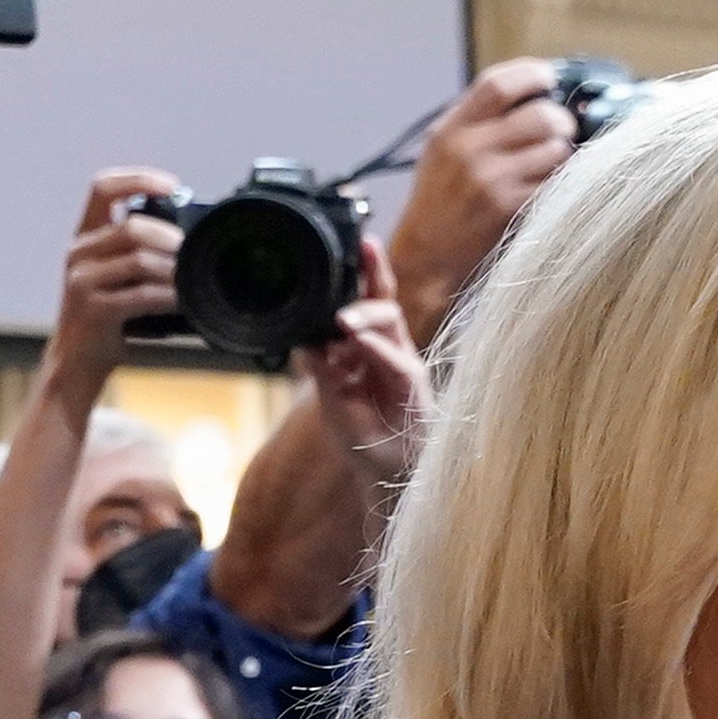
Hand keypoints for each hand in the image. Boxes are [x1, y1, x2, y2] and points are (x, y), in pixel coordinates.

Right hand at [44, 166, 187, 396]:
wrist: (77, 362)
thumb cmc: (106, 318)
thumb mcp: (116, 277)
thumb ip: (139, 253)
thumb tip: (188, 239)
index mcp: (86, 236)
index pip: (103, 188)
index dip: (138, 179)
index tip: (172, 185)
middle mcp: (79, 252)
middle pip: (133, 227)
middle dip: (171, 238)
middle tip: (192, 252)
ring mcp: (82, 280)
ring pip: (139, 260)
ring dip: (173, 270)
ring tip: (190, 280)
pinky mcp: (92, 309)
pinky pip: (140, 295)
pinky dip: (167, 297)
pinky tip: (179, 302)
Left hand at [297, 236, 426, 479]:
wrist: (388, 477)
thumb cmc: (366, 438)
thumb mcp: (333, 402)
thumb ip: (322, 372)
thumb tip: (304, 341)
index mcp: (370, 349)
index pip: (369, 301)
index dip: (366, 270)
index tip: (358, 240)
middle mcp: (390, 350)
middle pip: (384, 300)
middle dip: (376, 271)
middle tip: (362, 248)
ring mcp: (403, 366)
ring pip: (390, 324)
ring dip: (366, 315)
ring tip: (343, 319)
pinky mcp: (413, 388)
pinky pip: (396, 361)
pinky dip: (376, 349)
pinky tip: (359, 340)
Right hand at [383, 61, 572, 342]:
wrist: (425, 260)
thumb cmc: (438, 205)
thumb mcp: (443, 152)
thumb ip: (477, 122)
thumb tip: (530, 96)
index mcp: (450, 129)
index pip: (496, 84)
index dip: (531, 75)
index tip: (548, 78)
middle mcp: (468, 149)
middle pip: (538, 114)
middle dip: (561, 120)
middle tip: (563, 130)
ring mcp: (489, 179)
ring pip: (554, 148)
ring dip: (564, 153)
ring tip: (555, 163)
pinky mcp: (508, 208)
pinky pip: (553, 182)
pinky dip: (561, 181)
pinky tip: (553, 187)